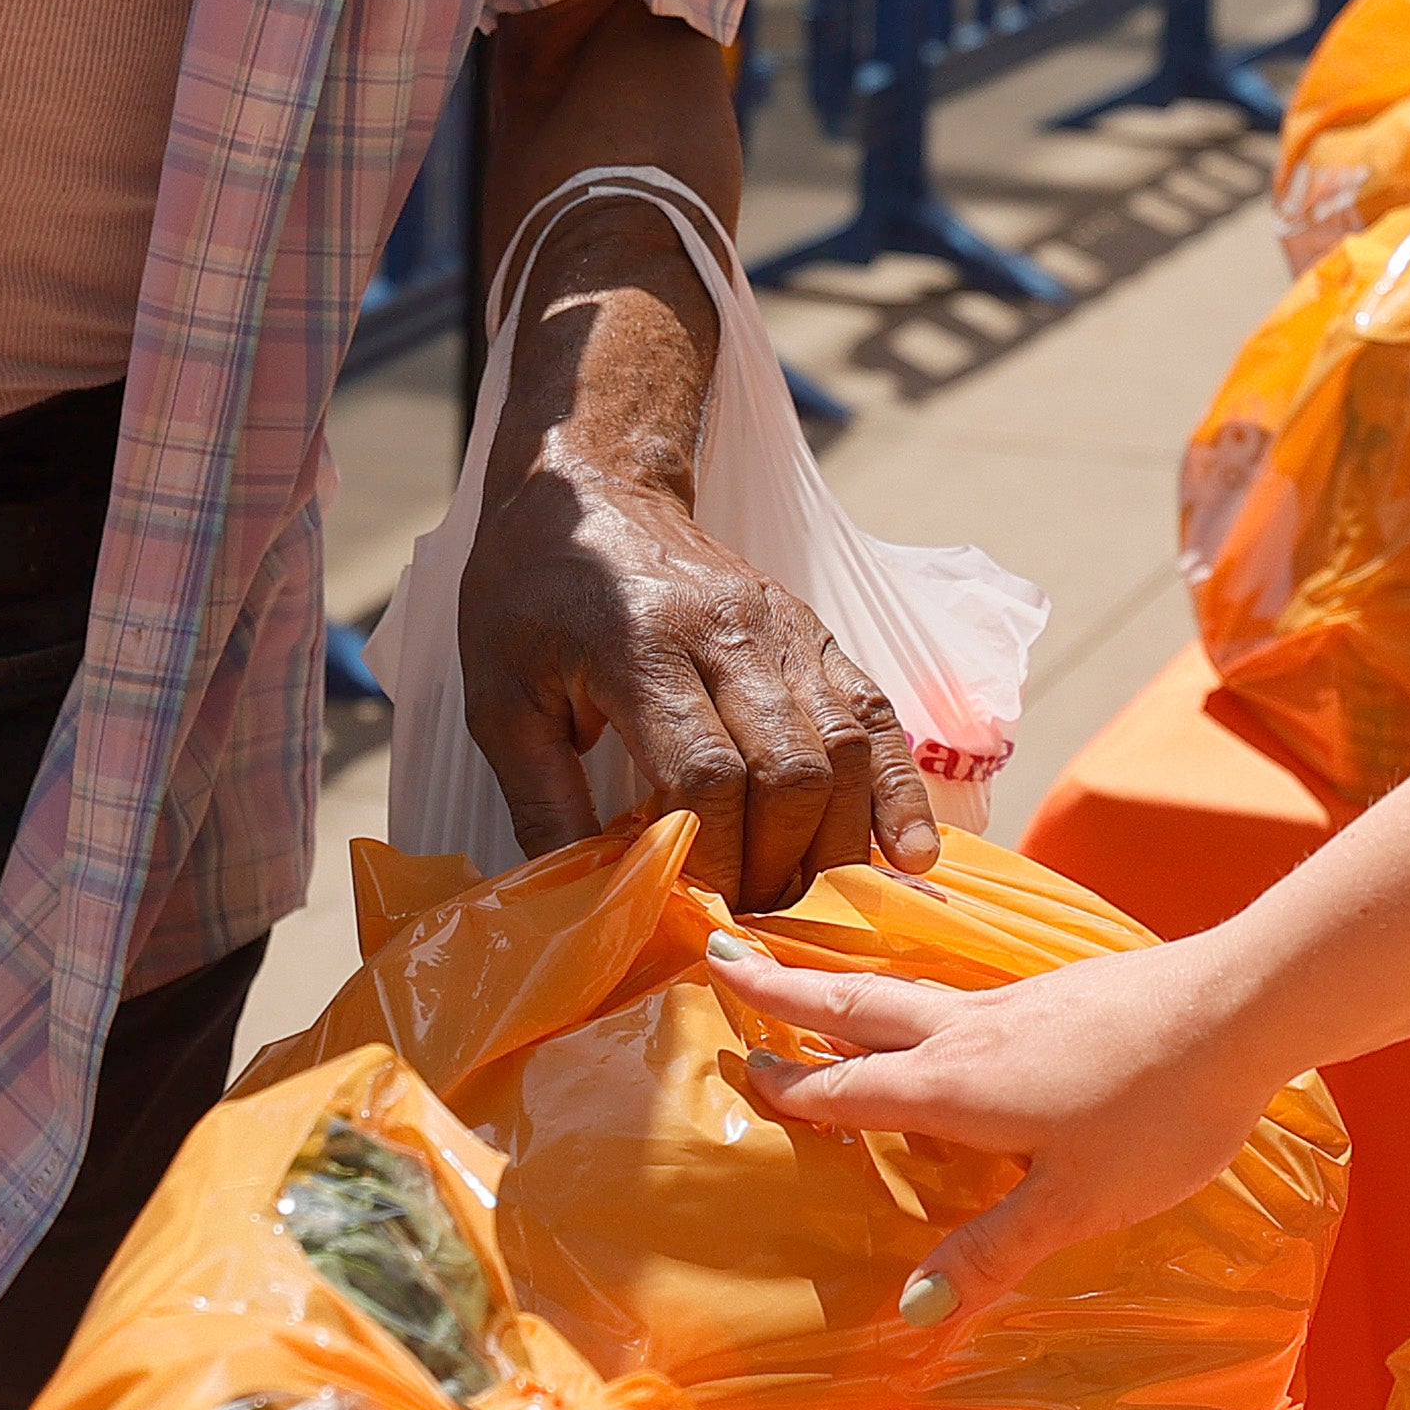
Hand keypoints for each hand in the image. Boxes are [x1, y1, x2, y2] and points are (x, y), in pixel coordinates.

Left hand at [450, 442, 933, 906]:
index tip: (699, 908)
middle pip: (790, 770)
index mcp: (640, 647)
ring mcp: (784, 629)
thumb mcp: (501, 697)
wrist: (594, 488)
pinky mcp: (815, 631)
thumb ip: (542, 800)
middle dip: (780, 864)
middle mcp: (729, 633)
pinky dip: (896, 788)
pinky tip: (908, 850)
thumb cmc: (531, 594)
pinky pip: (874, 714)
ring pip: (845, 748)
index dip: (714, 855)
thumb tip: (585, 902)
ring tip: (811, 901)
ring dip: (837, 840)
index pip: (705, 771)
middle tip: (755, 921)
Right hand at [709, 934, 1290, 1316]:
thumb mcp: (1075, 1202)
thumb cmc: (1158, 1111)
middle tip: (725, 961)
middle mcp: (969, 1033)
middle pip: (859, 1009)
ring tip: (807, 976)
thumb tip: (910, 1307)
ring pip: (907, 991)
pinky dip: (914, 994)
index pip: (850, 1089)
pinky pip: (957, 992)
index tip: (735, 1064)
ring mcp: (1014, 1003)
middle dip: (788, 992)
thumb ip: (993, 1250)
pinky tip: (937, 1008)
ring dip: (845, 986)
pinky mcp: (1057, 990)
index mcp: (955, 1086)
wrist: (1239, 1008)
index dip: (791, 1085)